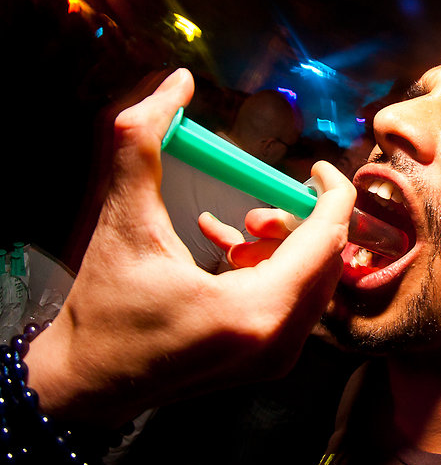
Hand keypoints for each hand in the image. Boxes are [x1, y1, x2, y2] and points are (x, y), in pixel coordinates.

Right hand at [24, 69, 355, 427]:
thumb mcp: (121, 218)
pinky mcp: (267, 360)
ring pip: (313, 281)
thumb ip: (140, 139)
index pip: (328, 237)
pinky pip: (294, 302)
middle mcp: (279, 342)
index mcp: (256, 311)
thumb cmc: (102, 306)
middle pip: (326, 259)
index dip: (332, 192)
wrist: (83, 382)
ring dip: (282, 245)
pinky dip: (272, 269)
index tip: (316, 167)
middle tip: (251, 210)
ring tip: (233, 234)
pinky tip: (228, 252)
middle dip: (296, 221)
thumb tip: (177, 82)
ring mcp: (277, 357)